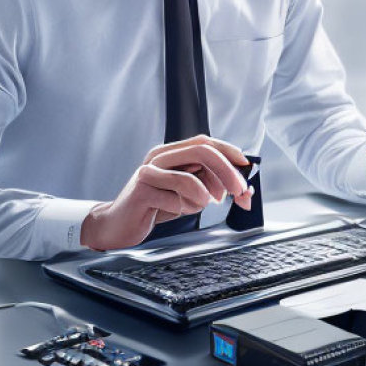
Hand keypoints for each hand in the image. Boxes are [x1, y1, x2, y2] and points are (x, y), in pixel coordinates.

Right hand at [80, 135, 254, 250]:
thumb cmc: (156, 205)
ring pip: (189, 179)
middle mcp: (160, 157)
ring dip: (203, 197)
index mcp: (172, 152)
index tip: (246, 165)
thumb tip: (246, 191)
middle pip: (202, 153)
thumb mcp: (189, 192)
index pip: (206, 142)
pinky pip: (174, 200)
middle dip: (227, 172)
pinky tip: (176, 210)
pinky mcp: (140, 192)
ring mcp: (148, 172)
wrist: (118, 224)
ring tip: (199, 206)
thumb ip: (213, 185)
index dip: (229, 151)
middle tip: (238, 192)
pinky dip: (184, 209)